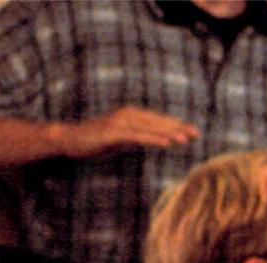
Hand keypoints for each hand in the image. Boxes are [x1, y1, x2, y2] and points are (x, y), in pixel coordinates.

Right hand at [63, 105, 197, 158]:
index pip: (158, 120)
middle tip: (197, 133)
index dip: (176, 125)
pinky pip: (136, 136)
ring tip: (185, 139)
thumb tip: (156, 140)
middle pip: (157, 121)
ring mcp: (119, 123)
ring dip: (168, 132)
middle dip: (178, 127)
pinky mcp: (112, 132)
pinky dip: (152, 138)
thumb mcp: (123, 139)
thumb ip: (139, 137)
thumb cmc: (97, 139)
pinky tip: (166, 143)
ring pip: (149, 127)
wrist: (70, 139)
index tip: (194, 132)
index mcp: (130, 116)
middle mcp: (126, 115)